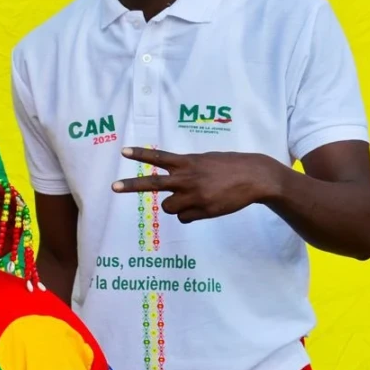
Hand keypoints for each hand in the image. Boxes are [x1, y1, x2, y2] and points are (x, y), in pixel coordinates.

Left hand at [111, 147, 283, 222]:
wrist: (255, 177)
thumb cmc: (230, 166)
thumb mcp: (206, 160)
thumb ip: (188, 168)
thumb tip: (174, 185)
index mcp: (188, 162)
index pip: (159, 157)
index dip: (141, 154)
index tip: (123, 152)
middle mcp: (187, 177)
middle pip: (153, 183)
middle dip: (131, 185)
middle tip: (113, 187)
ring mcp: (194, 195)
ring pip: (168, 207)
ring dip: (175, 205)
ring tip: (195, 198)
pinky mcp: (202, 210)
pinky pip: (184, 217)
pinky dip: (190, 214)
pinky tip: (205, 206)